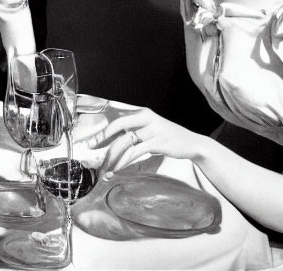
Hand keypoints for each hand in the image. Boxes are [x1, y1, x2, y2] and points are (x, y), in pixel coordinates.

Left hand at [79, 106, 207, 175]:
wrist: (192, 144)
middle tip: (89, 148)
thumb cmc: (168, 138)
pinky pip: (135, 152)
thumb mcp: (150, 130)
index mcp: (142, 113)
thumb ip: (134, 132)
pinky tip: (117, 169)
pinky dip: (124, 161)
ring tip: (104, 167)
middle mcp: (146, 118)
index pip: (117, 119)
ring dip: (112, 156)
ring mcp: (152, 130)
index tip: (89, 139)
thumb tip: (112, 140)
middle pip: (117, 126)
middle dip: (101, 138)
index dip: (102, 129)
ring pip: (125, 142)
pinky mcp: (157, 143)